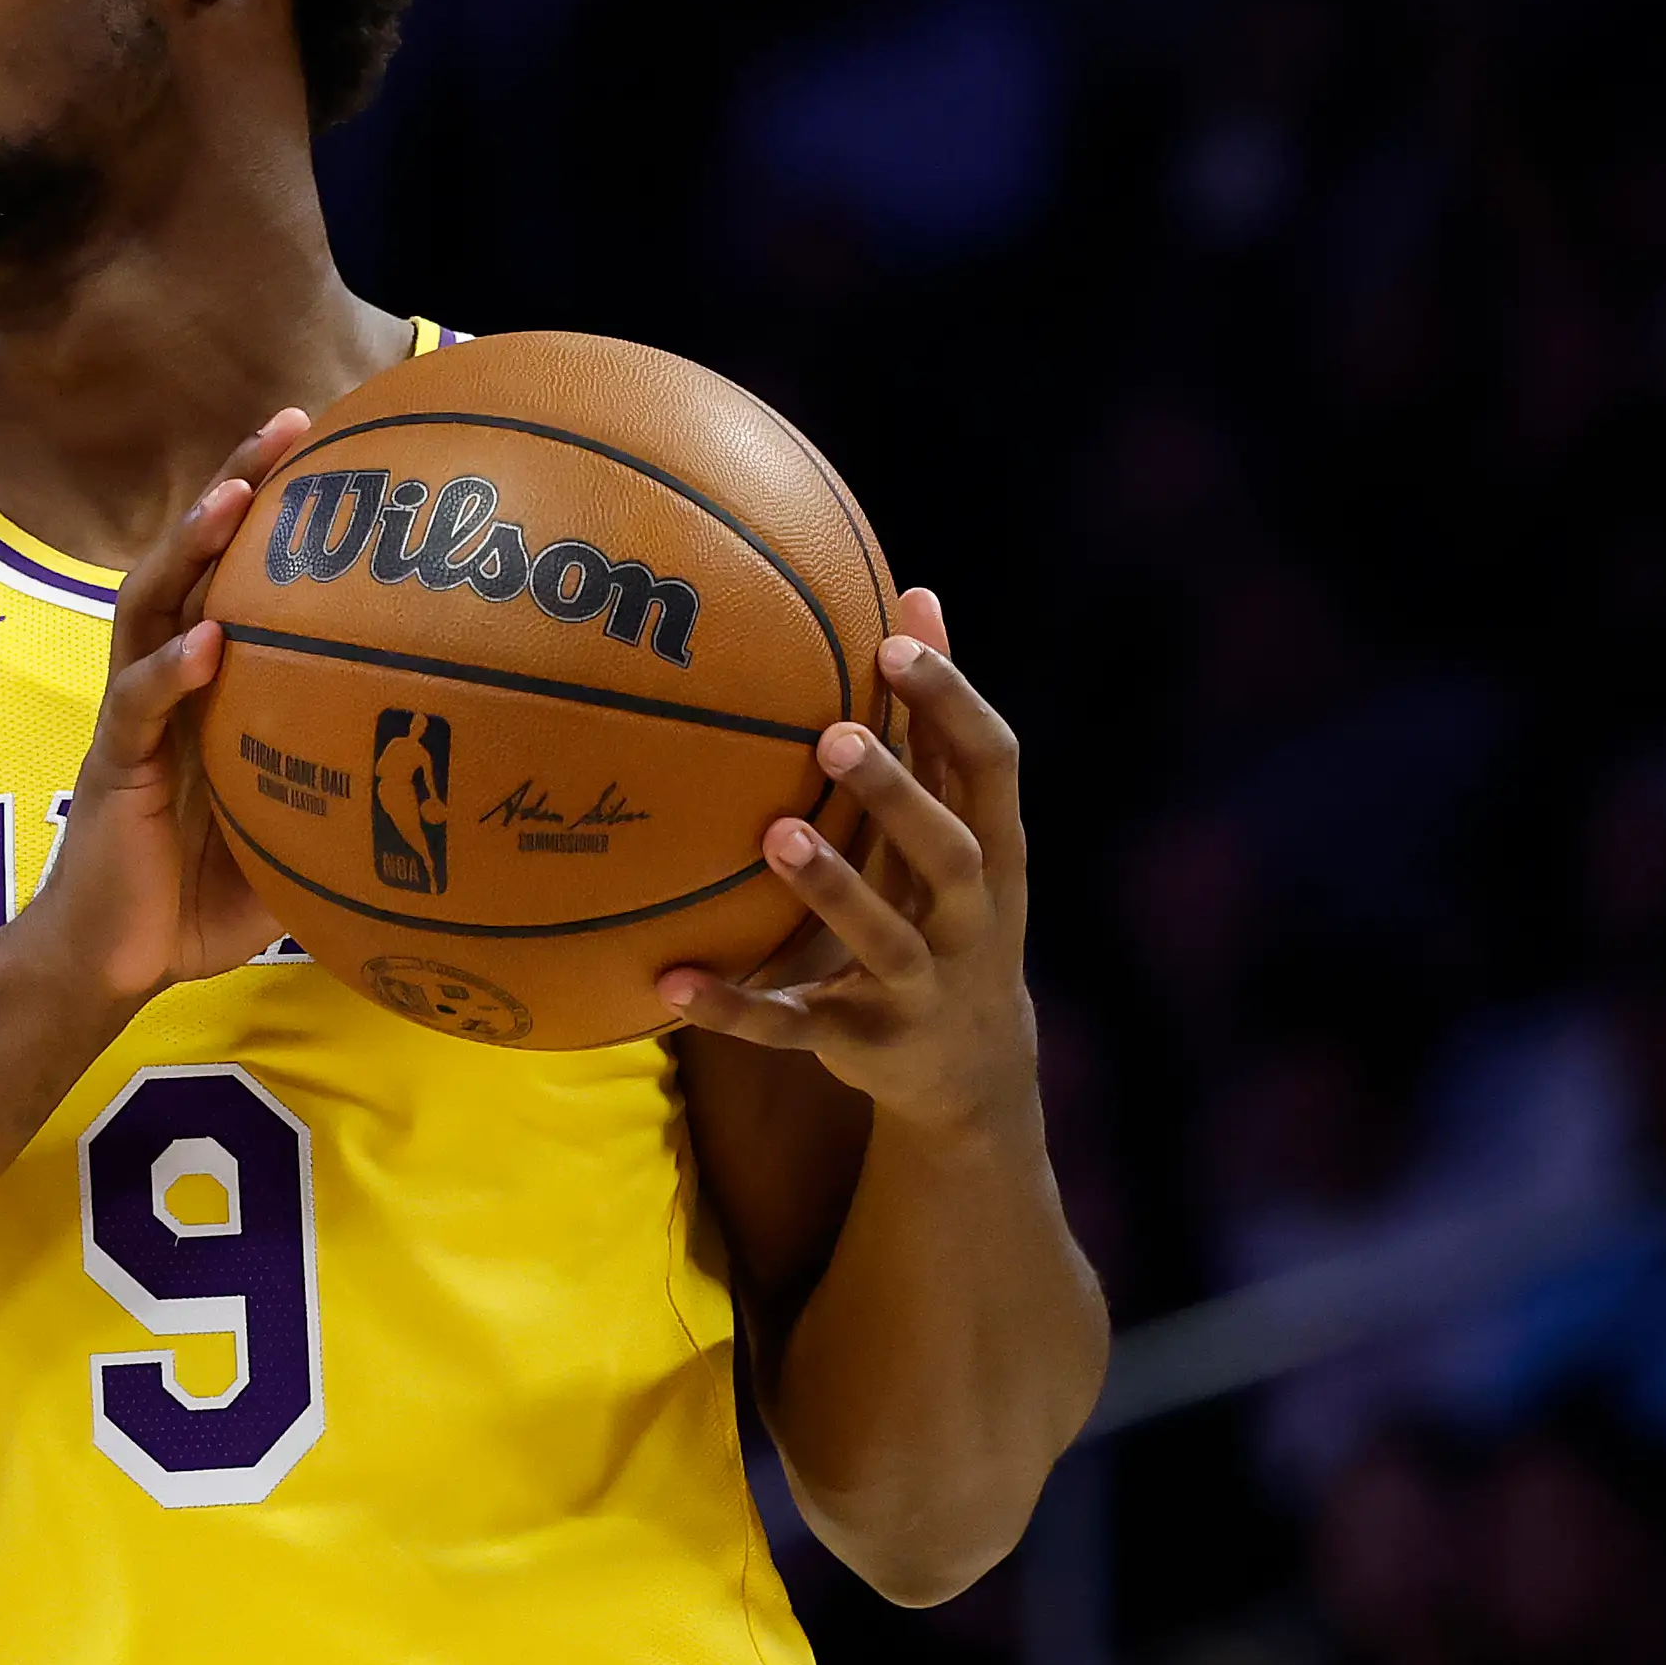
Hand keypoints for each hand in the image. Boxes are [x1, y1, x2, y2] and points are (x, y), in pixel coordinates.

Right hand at [19, 410, 309, 1004]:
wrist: (114, 961)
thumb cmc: (204, 898)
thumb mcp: (299, 838)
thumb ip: (353, 795)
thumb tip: (462, 788)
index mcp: (210, 684)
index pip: (236, 573)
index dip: (274, 508)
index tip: (333, 446)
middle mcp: (168, 678)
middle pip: (192, 560)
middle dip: (234, 486)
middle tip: (286, 427)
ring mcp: (135, 715)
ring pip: (150, 606)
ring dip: (189, 549)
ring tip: (231, 501)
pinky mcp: (112, 761)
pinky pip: (139, 704)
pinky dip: (172, 670)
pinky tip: (209, 645)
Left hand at [657, 587, 1038, 1142]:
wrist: (971, 1071)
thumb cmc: (949, 908)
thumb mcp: (959, 822)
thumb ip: (934, 724)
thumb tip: (918, 593)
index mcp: (995, 850)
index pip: (992, 765)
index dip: (952, 702)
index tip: (897, 645)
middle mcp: (970, 918)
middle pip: (950, 850)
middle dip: (898, 795)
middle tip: (834, 736)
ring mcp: (921, 985)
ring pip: (881, 938)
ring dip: (832, 889)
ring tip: (772, 835)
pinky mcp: (862, 1041)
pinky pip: (794, 1027)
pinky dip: (735, 1009)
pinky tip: (670, 984)